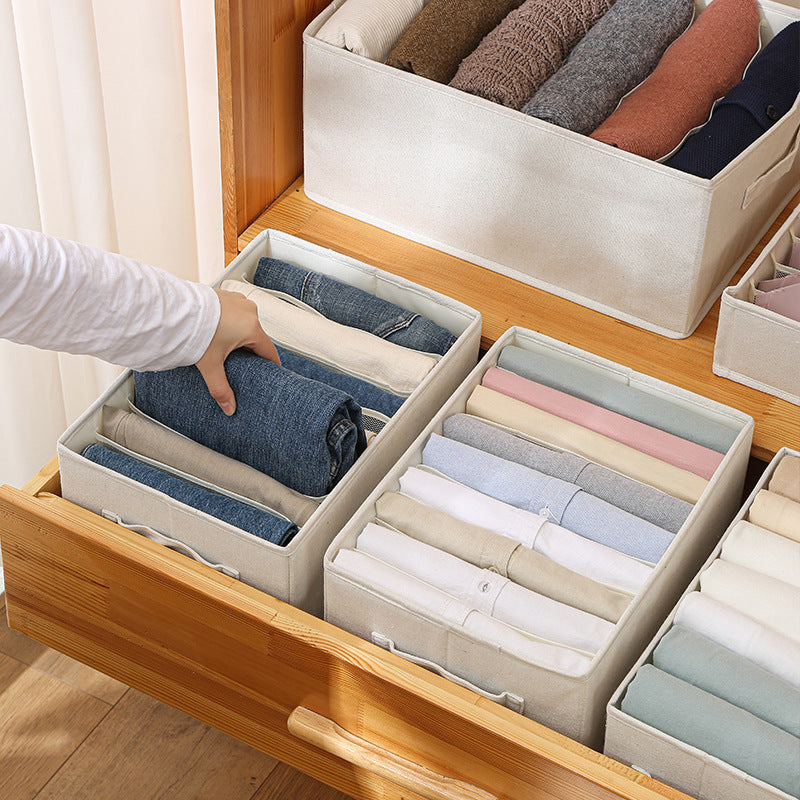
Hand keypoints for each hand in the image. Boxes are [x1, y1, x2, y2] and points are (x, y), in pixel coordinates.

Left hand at [195, 288, 279, 414]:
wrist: (175, 309)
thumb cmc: (194, 329)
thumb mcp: (210, 364)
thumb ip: (221, 389)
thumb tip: (229, 407)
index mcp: (252, 328)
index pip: (270, 352)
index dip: (270, 365)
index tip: (270, 371)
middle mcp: (249, 311)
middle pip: (256, 337)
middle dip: (249, 350)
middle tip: (237, 361)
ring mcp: (238, 301)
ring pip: (246, 323)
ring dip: (238, 334)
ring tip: (223, 344)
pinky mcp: (227, 296)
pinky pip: (235, 312)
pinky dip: (229, 321)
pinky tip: (217, 329)